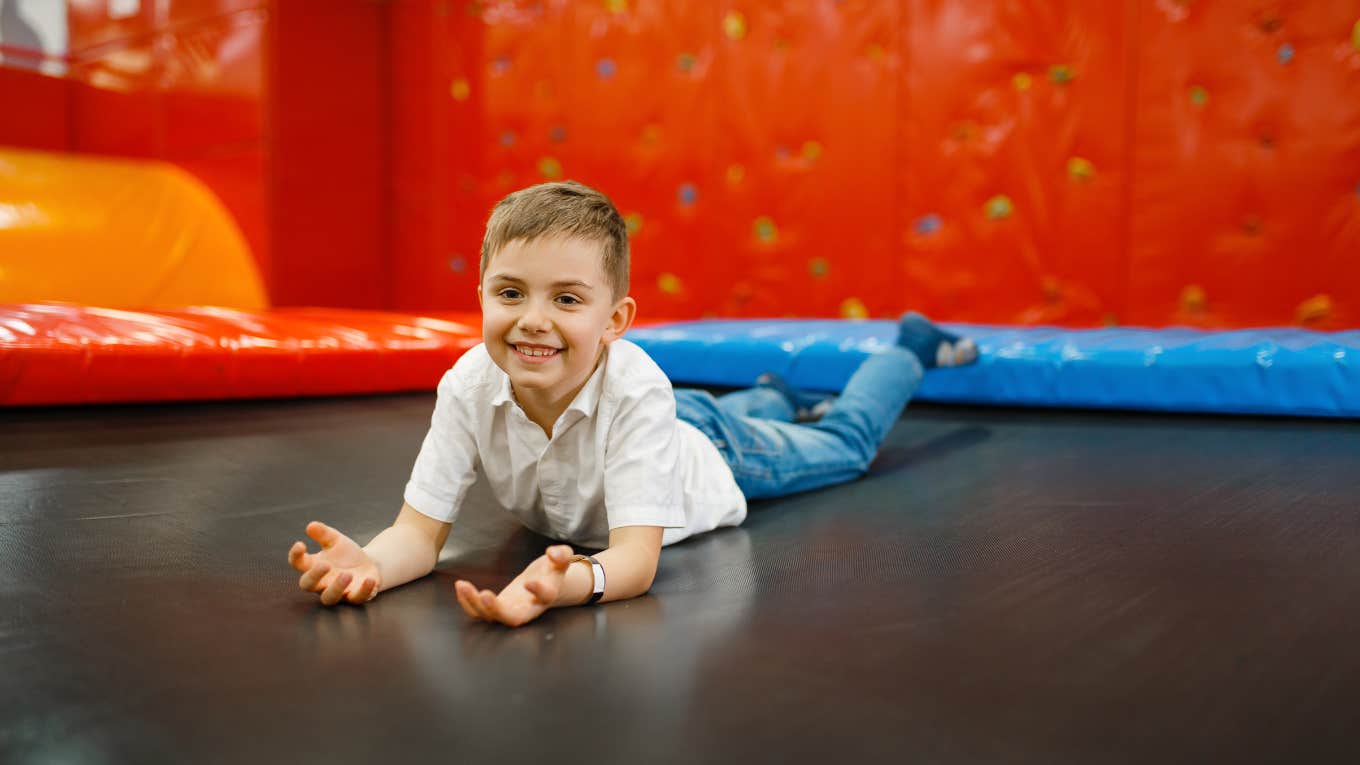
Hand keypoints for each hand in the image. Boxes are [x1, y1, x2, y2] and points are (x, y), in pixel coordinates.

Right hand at [288, 521, 380, 605]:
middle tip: (325, 564)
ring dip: (336, 587)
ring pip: (329, 598)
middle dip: (314, 576)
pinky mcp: (355, 597)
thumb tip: (311, 525)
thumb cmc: (346, 554)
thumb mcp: (336, 540)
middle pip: (308, 585)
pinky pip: (357, 598)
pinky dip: (363, 591)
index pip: (298, 564)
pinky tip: (369, 579)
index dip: (295, 556)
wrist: (369, 564)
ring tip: (347, 574)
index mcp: (313, 566)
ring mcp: (338, 592)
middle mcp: (321, 583)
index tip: (300, 544)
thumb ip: (323, 534)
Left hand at [454, 544, 577, 626]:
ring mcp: (511, 611)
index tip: (530, 582)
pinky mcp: (497, 609)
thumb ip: (562, 554)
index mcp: (548, 594)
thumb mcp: (562, 559)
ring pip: (492, 617)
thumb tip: (552, 552)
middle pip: (514, 618)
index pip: (546, 596)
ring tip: (463, 585)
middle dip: (497, 610)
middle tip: (485, 595)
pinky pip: (480, 613)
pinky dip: (468, 603)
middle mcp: (529, 609)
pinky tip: (461, 587)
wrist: (545, 584)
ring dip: (475, 604)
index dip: (538, 591)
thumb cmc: (552, 571)